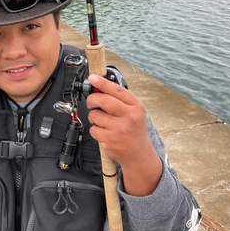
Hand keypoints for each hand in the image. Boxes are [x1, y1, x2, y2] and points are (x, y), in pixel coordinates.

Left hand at [86, 74, 161, 195]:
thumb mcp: (134, 112)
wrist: (138, 153)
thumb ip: (119, 100)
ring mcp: (120, 129)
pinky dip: (95, 130)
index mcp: (136, 107)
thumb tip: (99, 87)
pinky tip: (104, 132)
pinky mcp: (110, 140)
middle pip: (103, 100)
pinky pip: (94, 130)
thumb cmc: (133, 129)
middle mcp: (130, 117)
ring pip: (95, 116)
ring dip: (93, 117)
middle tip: (91, 102)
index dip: (102, 82)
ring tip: (100, 121)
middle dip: (92, 99)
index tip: (93, 78)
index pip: (117, 90)